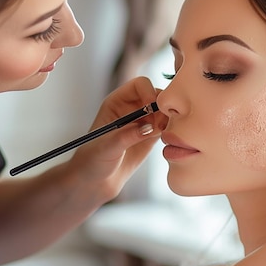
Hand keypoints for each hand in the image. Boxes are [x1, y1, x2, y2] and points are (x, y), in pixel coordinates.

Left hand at [67, 76, 167, 199]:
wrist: (96, 181)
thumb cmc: (93, 160)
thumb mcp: (107, 147)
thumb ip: (126, 135)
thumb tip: (148, 127)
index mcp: (116, 102)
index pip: (139, 84)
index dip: (149, 92)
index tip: (153, 108)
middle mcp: (131, 108)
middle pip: (157, 94)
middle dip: (164, 106)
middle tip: (163, 125)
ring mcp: (143, 121)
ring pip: (165, 110)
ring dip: (170, 119)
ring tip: (164, 135)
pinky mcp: (151, 136)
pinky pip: (167, 125)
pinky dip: (171, 130)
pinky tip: (166, 141)